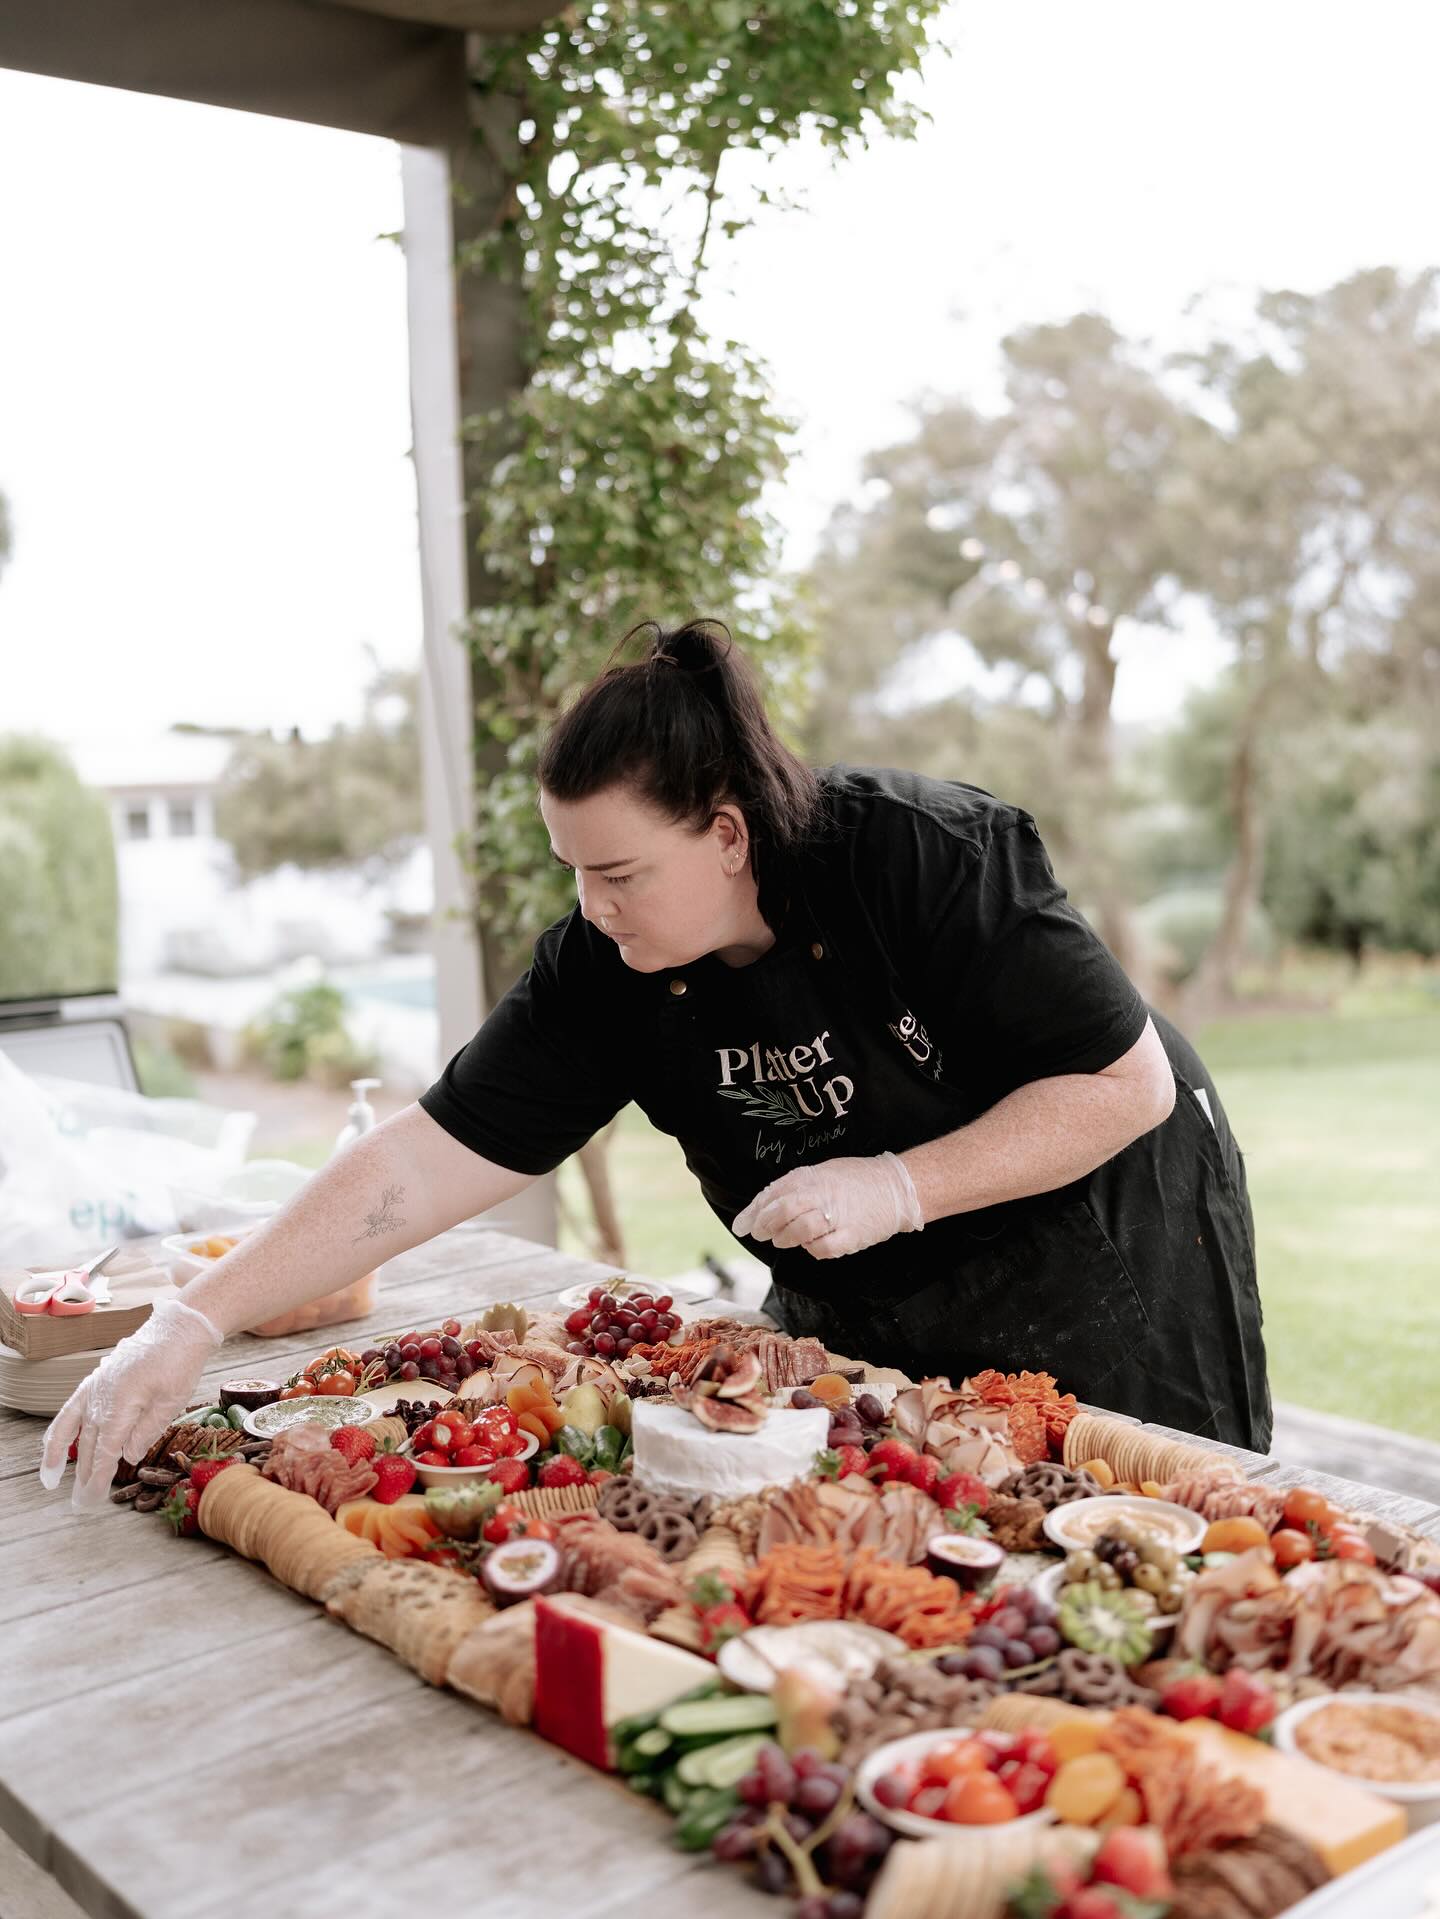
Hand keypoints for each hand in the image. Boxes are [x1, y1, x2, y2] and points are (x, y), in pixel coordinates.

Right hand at [39, 1297, 223, 1511]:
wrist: (178, 1328)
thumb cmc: (179, 1363)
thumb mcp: (171, 1401)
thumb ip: (146, 1431)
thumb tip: (126, 1456)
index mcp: (120, 1405)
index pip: (106, 1451)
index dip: (99, 1477)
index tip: (93, 1499)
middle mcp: (100, 1397)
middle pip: (89, 1444)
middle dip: (85, 1475)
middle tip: (82, 1503)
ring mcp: (95, 1387)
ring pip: (75, 1428)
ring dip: (61, 1455)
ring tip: (50, 1479)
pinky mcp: (97, 1379)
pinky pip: (72, 1407)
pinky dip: (61, 1427)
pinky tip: (55, 1442)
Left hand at [731, 1151, 924, 1259]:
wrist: (896, 1187)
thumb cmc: (856, 1180)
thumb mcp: (823, 1172)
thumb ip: (795, 1187)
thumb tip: (763, 1205)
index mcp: (814, 1176)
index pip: (774, 1193)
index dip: (753, 1212)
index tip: (741, 1225)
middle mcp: (824, 1194)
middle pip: (783, 1211)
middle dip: (764, 1226)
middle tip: (759, 1233)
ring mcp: (839, 1216)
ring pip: (799, 1232)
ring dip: (784, 1239)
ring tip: (781, 1240)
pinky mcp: (852, 1236)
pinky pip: (822, 1248)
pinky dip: (811, 1249)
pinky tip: (811, 1244)